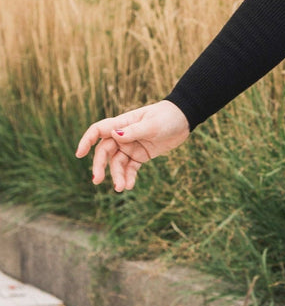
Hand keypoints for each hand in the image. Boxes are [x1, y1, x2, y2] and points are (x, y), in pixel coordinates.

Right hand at [74, 99, 190, 192]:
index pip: (98, 131)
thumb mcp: (152, 125)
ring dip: (117, 175)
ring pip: (117, 163)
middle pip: (105, 151)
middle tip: (97, 180)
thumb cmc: (167, 117)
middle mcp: (123, 136)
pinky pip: (131, 168)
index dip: (86, 141)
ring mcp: (131, 146)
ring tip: (121, 188)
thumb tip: (115, 135)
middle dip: (100, 166)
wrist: (183, 120)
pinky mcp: (140, 155)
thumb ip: (134, 131)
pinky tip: (129, 186)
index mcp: (122, 123)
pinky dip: (129, 176)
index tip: (79, 154)